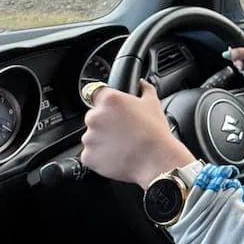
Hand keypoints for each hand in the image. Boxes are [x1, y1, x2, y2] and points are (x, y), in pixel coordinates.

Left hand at [80, 80, 196, 188]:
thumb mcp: (153, 104)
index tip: (112, 110)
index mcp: (109, 100)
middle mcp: (95, 116)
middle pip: (94, 117)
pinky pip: (90, 155)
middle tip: (122, 131)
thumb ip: (144, 89)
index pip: (96, 95)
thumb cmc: (155, 132)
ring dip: (102, 140)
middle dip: (105, 123)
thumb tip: (142, 83)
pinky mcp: (87, 156)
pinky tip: (117, 156)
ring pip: (92, 137)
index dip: (105, 103)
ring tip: (122, 146)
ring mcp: (89, 138)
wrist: (156, 159)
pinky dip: (100, 156)